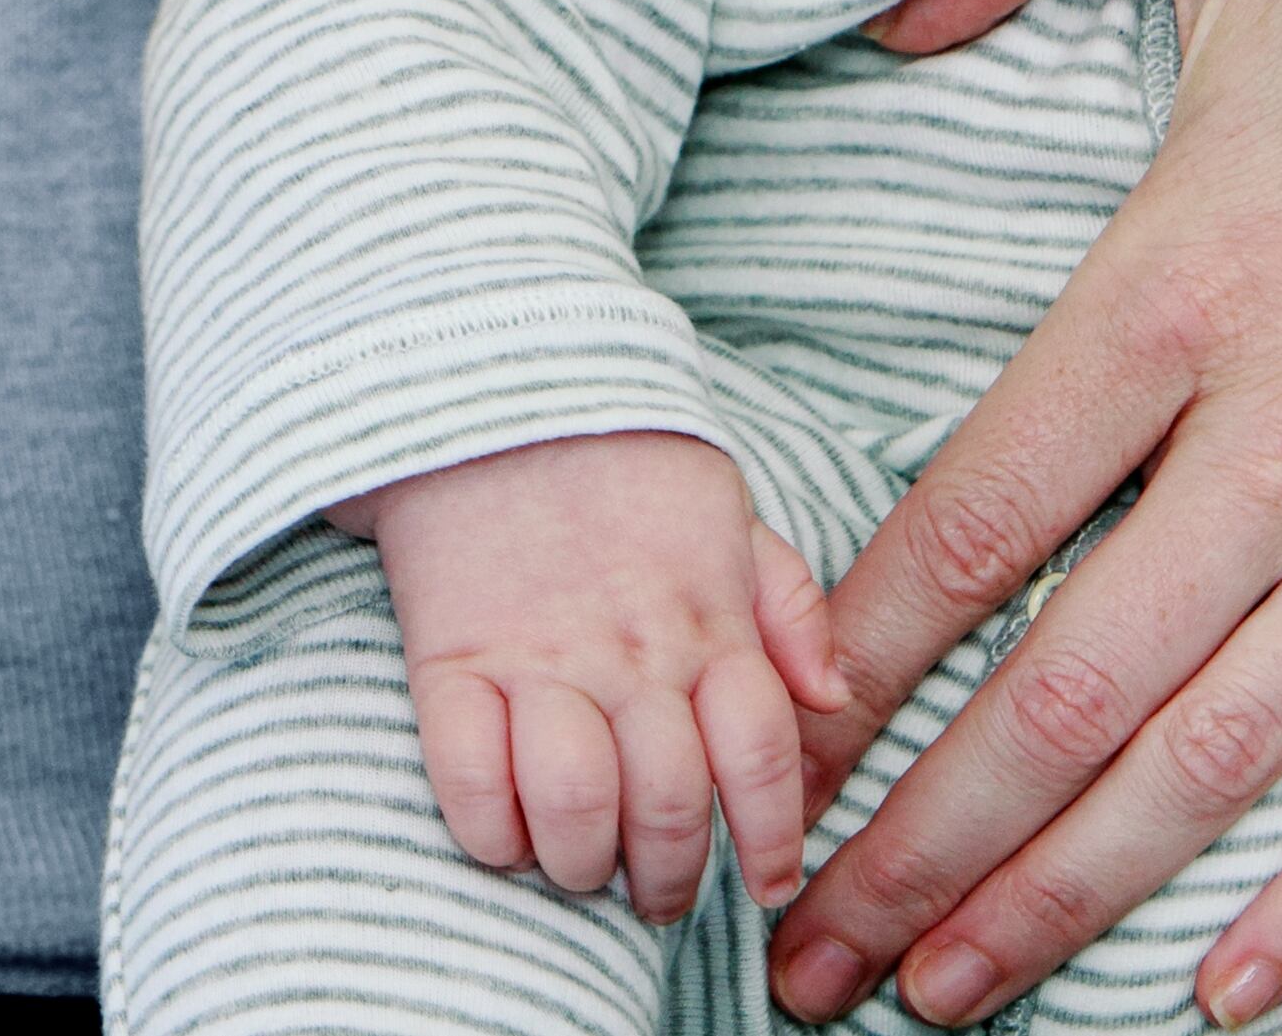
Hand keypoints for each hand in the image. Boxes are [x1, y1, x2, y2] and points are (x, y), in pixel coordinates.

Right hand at [344, 430, 839, 923]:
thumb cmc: (621, 456)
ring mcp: (537, 659)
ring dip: (584, 865)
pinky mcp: (449, 657)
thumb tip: (832, 698)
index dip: (770, 840)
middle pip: (670, 807)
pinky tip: (508, 836)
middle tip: (658, 894)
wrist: (490, 385)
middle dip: (671, 879)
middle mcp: (631, 653)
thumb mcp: (730, 513)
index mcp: (709, 621)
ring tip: (584, 869)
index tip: (763, 883)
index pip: (762, 761)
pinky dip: (490, 831)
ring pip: (576, 809)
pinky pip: (467, 781)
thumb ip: (790, 608)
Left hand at [769, 0, 1281, 1030]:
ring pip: (1214, 755)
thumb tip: (883, 6)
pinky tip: (1227, 988)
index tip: (766, 748)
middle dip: (921, 839)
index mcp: (1174, 290)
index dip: (854, 650)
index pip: (972, 510)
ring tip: (948, 994)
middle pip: (1065, 683)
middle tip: (807, 950)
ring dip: (1072, 893)